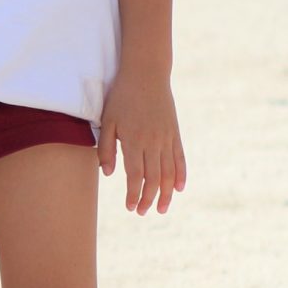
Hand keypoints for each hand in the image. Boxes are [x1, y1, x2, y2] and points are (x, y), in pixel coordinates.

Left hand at [97, 76, 184, 215]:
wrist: (147, 74)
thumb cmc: (121, 97)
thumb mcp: (108, 121)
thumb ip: (107, 148)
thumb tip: (109, 174)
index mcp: (134, 140)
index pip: (136, 175)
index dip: (134, 193)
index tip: (130, 207)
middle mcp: (154, 142)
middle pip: (154, 178)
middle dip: (149, 198)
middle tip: (143, 212)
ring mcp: (167, 138)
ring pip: (169, 172)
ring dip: (166, 192)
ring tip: (161, 208)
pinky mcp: (175, 133)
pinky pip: (180, 158)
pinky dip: (181, 174)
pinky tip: (179, 188)